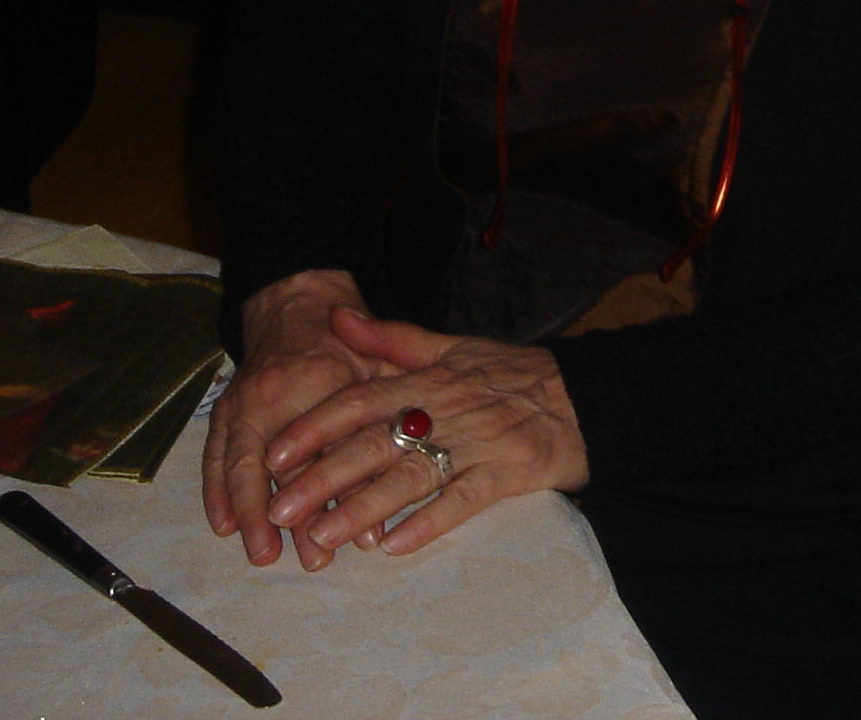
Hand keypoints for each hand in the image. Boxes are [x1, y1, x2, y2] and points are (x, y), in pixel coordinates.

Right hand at [201, 271, 393, 569]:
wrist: (295, 306)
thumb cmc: (345, 345)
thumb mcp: (375, 372)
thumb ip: (381, 422)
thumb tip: (392, 486)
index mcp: (315, 383)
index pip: (326, 452)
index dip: (340, 496)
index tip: (353, 537)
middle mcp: (271, 396)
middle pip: (276, 467)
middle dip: (285, 517)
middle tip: (301, 560)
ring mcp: (241, 404)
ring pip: (239, 467)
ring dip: (247, 514)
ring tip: (261, 554)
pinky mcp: (223, 410)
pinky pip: (214, 456)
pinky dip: (216, 492)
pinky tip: (223, 526)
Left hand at [256, 305, 588, 560]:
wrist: (584, 397)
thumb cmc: (511, 375)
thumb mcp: (453, 346)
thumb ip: (392, 338)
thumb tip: (335, 316)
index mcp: (432, 379)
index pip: (364, 399)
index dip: (318, 425)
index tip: (277, 452)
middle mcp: (449, 409)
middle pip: (378, 443)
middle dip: (325, 476)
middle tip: (280, 507)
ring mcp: (478, 442)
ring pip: (413, 475)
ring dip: (365, 508)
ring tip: (323, 536)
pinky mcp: (508, 473)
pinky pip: (464, 500)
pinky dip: (430, 521)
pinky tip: (396, 544)